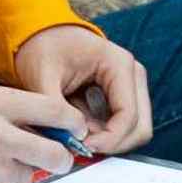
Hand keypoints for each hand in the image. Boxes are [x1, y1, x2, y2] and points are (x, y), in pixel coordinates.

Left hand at [14, 23, 153, 153]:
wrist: (41, 33)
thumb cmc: (42, 48)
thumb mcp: (41, 78)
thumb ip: (56, 110)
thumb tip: (74, 140)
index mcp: (118, 64)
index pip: (128, 116)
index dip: (108, 140)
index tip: (82, 149)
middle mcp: (132, 73)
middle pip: (140, 127)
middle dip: (111, 144)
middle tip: (80, 148)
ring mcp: (131, 84)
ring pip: (135, 129)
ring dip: (108, 141)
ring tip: (76, 137)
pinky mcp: (123, 94)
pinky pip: (124, 124)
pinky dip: (105, 135)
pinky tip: (80, 130)